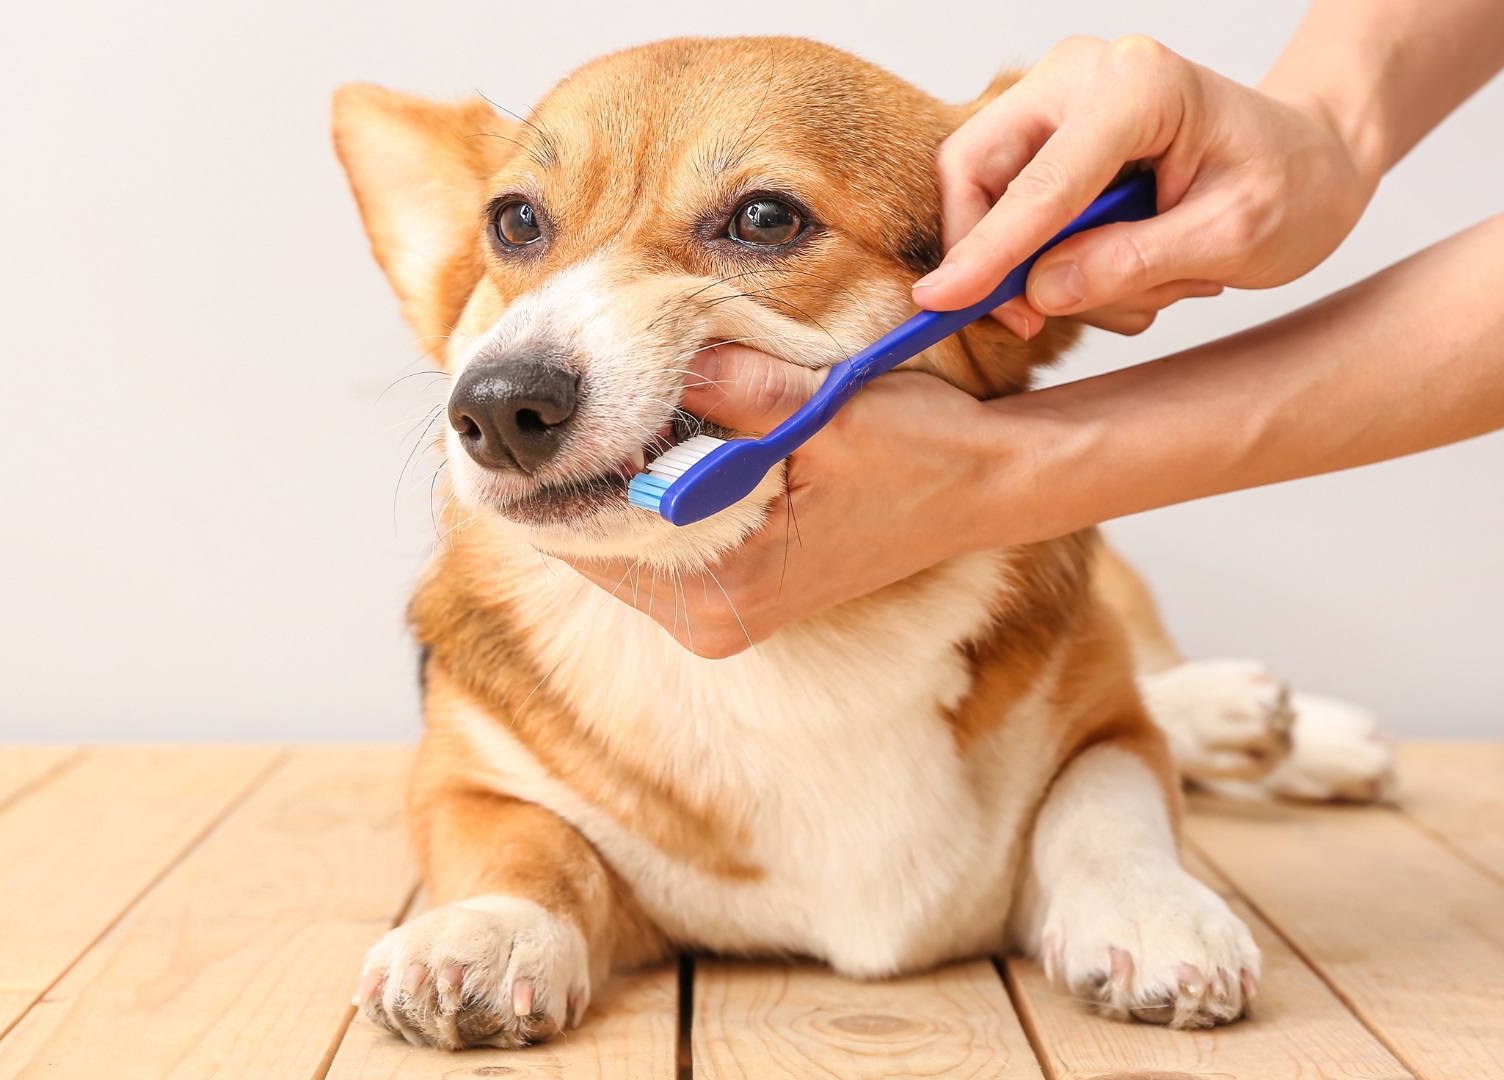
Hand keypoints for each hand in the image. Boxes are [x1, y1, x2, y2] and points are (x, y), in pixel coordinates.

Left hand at [558, 345, 1050, 658]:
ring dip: (600, 476)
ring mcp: (720, 612)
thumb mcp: (828, 408)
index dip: (547, 470)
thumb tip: (647, 349)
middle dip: (566, 470)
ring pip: (616, 540)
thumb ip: (736, 385)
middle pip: (589, 543)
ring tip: (577, 405)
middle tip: (533, 394)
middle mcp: (712, 619)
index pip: (586, 537)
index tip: (516, 413)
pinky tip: (634, 433)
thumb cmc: (921, 452)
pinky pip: (651, 540)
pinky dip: (638, 489)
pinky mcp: (733, 593)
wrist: (987, 486)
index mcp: (725, 591)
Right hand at [913, 34, 1379, 336]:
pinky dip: (1054, 254)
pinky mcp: (1052, 135)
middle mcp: (1083, 74)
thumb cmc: (1292, 185)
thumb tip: (1039, 292)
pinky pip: (1014, 206)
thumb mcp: (1233, 240)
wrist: (1312, 159)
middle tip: (1035, 319)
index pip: (1037, 183)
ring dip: (1046, 264)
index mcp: (1139, 85)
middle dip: (995, 254)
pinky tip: (1126, 265)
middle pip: (976, 169)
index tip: (937, 302)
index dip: (984, 251)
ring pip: (991, 196)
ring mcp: (1060, 100)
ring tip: (1144, 282)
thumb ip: (1133, 264)